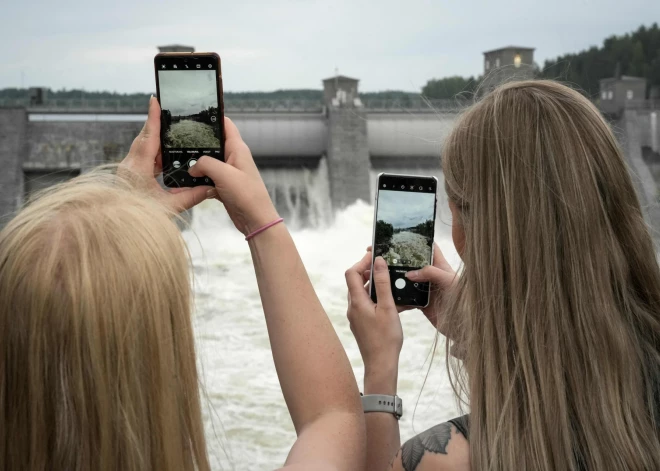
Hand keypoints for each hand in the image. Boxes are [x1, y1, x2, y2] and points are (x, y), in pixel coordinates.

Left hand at [120, 97, 211, 211]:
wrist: (116, 228)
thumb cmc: (140, 219)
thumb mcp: (170, 208)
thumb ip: (191, 197)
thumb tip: (210, 187)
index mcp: (137, 169)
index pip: (147, 137)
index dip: (153, 118)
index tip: (155, 99)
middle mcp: (129, 166)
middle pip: (145, 138)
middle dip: (157, 126)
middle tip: (170, 113)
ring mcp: (127, 170)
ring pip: (143, 148)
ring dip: (158, 142)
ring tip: (172, 135)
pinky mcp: (128, 176)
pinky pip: (142, 158)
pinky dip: (154, 154)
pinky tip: (165, 158)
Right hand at [188, 118, 278, 234]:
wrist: (256, 220)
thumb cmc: (247, 195)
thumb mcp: (224, 174)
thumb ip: (205, 164)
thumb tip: (192, 167)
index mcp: (237, 149)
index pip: (225, 125)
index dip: (212, 116)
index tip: (194, 112)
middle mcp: (233, 158)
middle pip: (212, 144)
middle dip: (196, 144)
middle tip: (177, 141)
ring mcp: (228, 173)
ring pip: (207, 163)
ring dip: (194, 165)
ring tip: (177, 163)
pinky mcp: (223, 186)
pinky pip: (207, 179)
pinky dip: (197, 181)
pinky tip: (185, 184)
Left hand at [345, 253, 401, 393]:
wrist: (381, 365)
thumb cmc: (386, 338)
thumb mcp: (388, 307)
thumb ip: (383, 283)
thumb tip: (378, 261)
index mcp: (356, 302)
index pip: (352, 273)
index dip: (362, 262)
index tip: (376, 256)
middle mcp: (352, 307)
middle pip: (356, 282)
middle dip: (370, 271)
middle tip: (386, 267)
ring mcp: (356, 316)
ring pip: (362, 293)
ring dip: (375, 285)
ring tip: (392, 283)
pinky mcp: (361, 323)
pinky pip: (367, 304)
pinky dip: (377, 298)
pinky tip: (392, 302)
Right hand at [361, 243, 457, 338]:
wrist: (464, 327)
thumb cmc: (464, 301)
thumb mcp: (450, 281)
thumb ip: (431, 273)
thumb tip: (410, 273)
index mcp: (440, 266)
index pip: (427, 248)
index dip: (413, 241)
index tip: (396, 238)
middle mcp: (431, 276)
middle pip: (411, 263)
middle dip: (397, 258)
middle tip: (380, 254)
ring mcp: (425, 289)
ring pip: (406, 280)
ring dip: (394, 277)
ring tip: (378, 272)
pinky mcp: (420, 302)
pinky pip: (406, 297)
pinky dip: (397, 295)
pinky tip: (385, 292)